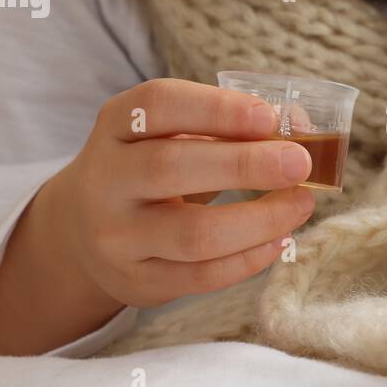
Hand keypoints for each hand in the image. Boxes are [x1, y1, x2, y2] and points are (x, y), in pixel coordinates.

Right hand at [51, 78, 317, 308]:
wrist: (84, 230)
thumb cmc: (148, 168)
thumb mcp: (170, 135)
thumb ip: (229, 125)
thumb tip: (301, 124)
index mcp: (116, 126)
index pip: (158, 105)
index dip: (216, 108)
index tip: (268, 117)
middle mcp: (106, 180)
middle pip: (170, 168)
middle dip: (245, 165)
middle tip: (300, 163)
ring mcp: (116, 236)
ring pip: (193, 233)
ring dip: (260, 219)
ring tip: (301, 204)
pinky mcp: (136, 281)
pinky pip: (202, 277)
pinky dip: (249, 259)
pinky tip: (279, 239)